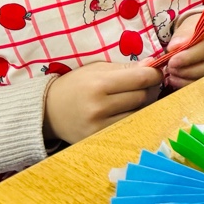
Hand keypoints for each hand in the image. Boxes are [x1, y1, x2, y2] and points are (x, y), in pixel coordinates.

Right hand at [43, 62, 163, 144]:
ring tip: (137, 97)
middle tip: (147, 84)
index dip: (154, 74)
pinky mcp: (100, 139)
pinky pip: (128, 127)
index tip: (156, 72)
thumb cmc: (76, 85)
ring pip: (139, 113)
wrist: (48, 111)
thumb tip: (152, 64)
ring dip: (144, 104)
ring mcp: (100, 127)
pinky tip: (129, 111)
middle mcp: (99, 107)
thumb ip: (125, 68)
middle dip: (150, 88)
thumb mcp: (97, 69)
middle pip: (142, 97)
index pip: (141, 79)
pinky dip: (134, 117)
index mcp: (99, 84)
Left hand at [164, 19, 203, 88]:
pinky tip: (178, 81)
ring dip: (187, 79)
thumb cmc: (201, 28)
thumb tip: (174, 47)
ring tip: (171, 75)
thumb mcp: (191, 25)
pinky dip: (190, 84)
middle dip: (187, 70)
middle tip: (169, 69)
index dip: (190, 56)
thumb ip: (183, 35)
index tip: (172, 61)